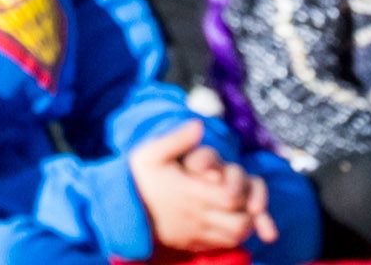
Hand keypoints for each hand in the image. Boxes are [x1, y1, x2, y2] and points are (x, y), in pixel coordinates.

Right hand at [128, 126, 258, 255]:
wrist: (121, 209)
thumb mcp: (150, 153)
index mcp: (192, 192)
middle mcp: (198, 216)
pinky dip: (231, 236)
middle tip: (239, 195)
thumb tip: (199, 124)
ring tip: (235, 209)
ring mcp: (197, 233)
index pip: (232, 198)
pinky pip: (223, 245)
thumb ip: (177, 139)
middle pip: (241, 223)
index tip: (232, 180)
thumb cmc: (138, 179)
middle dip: (248, 210)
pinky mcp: (193, 244)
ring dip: (243, 224)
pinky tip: (223, 221)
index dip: (241, 190)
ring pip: (235, 237)